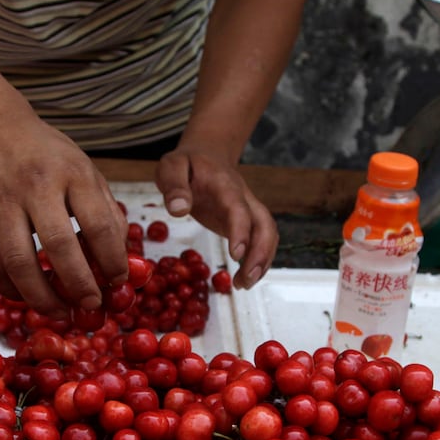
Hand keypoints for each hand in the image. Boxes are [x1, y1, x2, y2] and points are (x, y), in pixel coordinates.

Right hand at [0, 120, 128, 316]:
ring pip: (18, 262)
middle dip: (79, 284)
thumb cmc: (50, 158)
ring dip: (42, 297)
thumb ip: (107, 214)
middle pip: (58, 245)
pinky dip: (10, 290)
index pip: (98, 224)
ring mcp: (0, 204)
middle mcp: (34, 187)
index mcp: (71, 173)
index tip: (118, 281)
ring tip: (61, 312)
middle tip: (92, 304)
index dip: (112, 260)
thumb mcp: (87, 172)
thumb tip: (122, 265)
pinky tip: (28, 297)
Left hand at [156, 147, 276, 289]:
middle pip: (264, 224)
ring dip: (262, 261)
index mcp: (225, 184)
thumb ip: (174, 185)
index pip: (238, 208)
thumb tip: (178, 209)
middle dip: (260, 253)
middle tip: (245, 280)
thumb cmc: (187, 163)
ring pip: (267, 234)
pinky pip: (260, 240)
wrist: (207, 154)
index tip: (236, 255)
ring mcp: (248, 209)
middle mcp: (243, 197)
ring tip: (243, 284)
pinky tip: (243, 278)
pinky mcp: (246, 221)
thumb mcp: (171, 167)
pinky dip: (257, 260)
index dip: (240, 231)